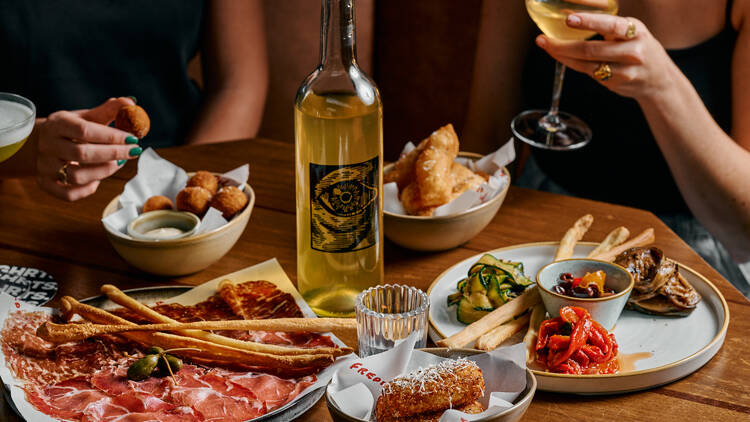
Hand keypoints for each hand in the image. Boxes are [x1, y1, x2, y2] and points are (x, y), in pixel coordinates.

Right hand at [35, 97, 142, 200]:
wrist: (38, 143)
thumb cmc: (69, 130)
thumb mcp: (85, 117)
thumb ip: (108, 110)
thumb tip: (131, 102)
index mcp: (57, 124)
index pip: (85, 131)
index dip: (112, 136)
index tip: (133, 138)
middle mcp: (48, 145)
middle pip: (82, 154)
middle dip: (113, 154)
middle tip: (133, 151)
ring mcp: (44, 166)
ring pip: (76, 176)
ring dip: (103, 172)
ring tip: (118, 163)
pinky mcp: (45, 184)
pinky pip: (68, 194)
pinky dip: (87, 190)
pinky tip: (97, 180)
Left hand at [535, 13, 677, 99]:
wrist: (658, 80)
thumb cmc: (638, 47)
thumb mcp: (631, 31)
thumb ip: (608, 27)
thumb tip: (571, 18)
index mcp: (636, 31)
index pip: (611, 25)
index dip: (589, 23)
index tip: (569, 19)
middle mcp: (633, 52)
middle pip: (591, 50)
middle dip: (562, 45)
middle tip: (543, 40)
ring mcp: (625, 71)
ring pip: (586, 65)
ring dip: (562, 56)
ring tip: (547, 47)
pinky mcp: (615, 84)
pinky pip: (589, 74)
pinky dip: (573, 64)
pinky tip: (563, 57)